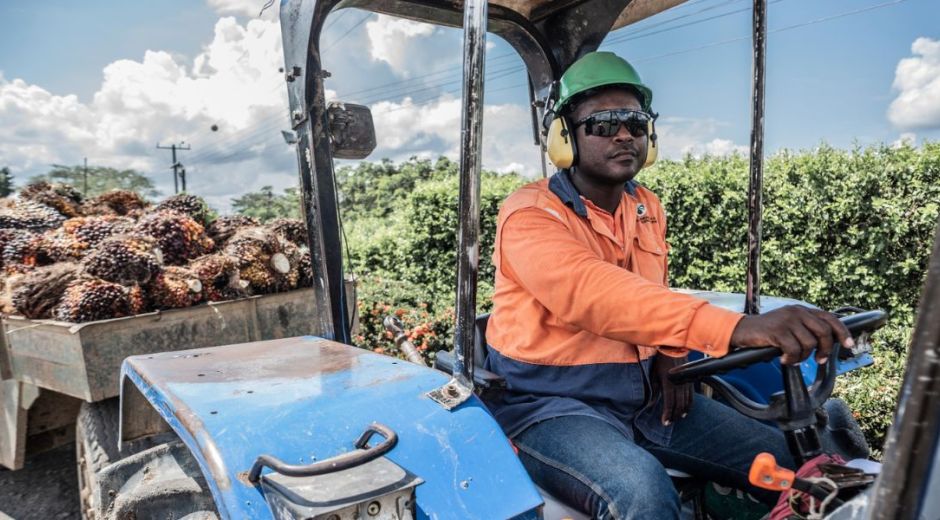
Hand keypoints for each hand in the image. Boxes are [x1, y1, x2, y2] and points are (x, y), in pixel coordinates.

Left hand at [651, 354, 691, 425]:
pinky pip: (691, 396)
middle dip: (674, 415)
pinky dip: (689, 405)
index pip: (669, 403)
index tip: (665, 422)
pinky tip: (686, 410)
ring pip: (686, 402)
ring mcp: (686, 383)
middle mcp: (679, 384)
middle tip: (670, 422)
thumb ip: (654, 390)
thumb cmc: (661, 361)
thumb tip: (651, 402)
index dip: (667, 414)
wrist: (673, 349)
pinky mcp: (690, 381)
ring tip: (677, 418)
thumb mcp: (654, 375)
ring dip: (682, 412)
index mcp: (669, 383)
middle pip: (679, 405)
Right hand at [729, 305, 853, 364]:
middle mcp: (797, 312)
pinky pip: (794, 349)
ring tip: (793, 358)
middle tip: (819, 359)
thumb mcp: (789, 325)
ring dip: (803, 356)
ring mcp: (787, 320)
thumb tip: (827, 343)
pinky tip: (783, 358)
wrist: (742, 330)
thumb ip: (806, 328)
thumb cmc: (767, 332)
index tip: (849, 345)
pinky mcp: (778, 331)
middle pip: (824, 332)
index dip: (843, 332)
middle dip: (825, 349)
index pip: (830, 318)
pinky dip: (791, 358)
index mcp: (802, 310)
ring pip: (809, 343)